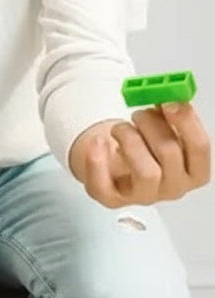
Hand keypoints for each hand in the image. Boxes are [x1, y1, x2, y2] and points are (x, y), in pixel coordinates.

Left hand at [73, 104, 210, 208]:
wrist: (114, 163)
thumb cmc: (143, 147)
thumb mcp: (161, 129)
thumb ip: (169, 116)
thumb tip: (170, 98)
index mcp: (193, 171)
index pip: (200, 147)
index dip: (186, 122)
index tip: (169, 103)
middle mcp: (173, 188)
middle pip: (170, 154)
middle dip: (151, 125)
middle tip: (138, 113)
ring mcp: (143, 197)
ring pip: (146, 173)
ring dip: (130, 140)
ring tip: (120, 128)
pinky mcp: (112, 200)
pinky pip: (103, 186)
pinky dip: (97, 160)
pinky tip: (97, 142)